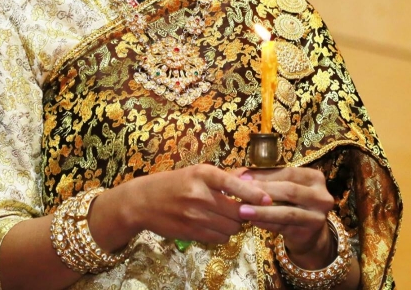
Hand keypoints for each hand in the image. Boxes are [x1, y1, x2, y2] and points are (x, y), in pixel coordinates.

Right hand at [117, 164, 271, 245]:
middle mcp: (199, 194)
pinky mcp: (191, 233)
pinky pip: (219, 238)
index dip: (253, 193)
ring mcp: (194, 216)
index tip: (268, 199)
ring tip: (227, 217)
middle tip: (243, 210)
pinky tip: (216, 226)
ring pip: (230, 228)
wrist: (143, 202)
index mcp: (203, 175)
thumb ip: (224, 176)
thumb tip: (250, 176)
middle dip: (245, 213)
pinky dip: (223, 234)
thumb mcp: (197, 172)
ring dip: (234, 225)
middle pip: (237, 211)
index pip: (234, 184)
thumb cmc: (174, 183)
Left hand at [237, 167, 335, 268]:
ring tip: (242, 210)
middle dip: (263, 190)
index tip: (243, 177)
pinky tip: (252, 221)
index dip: (265, 174)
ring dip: (262, 210)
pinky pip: (284, 227)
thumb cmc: (293, 204)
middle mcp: (321, 196)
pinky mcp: (308, 233)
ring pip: (286, 212)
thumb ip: (269, 179)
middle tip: (241, 192)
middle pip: (289, 190)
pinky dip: (266, 223)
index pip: (289, 173)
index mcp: (315, 178)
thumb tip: (242, 174)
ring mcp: (317, 216)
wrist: (310, 234)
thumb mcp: (287, 188)